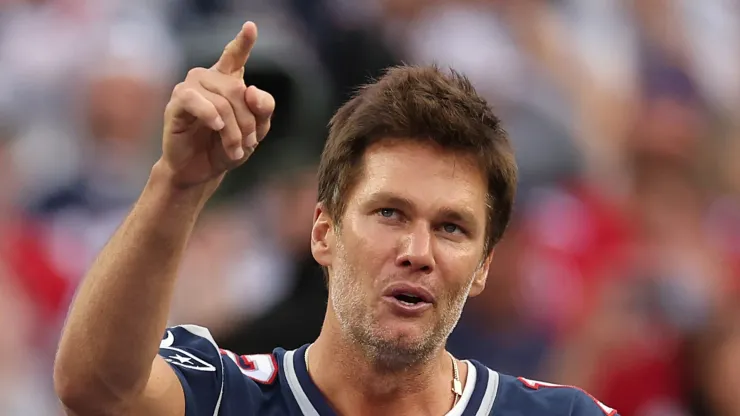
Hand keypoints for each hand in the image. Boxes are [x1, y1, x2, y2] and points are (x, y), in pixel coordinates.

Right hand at [160, 21, 274, 188]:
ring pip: (221, 101)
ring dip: (232, 129)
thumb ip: (263, 110)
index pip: (235, 56)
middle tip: (249, 144)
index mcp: (228, 81)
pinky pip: (194, 100)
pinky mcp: (176, 103)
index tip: (251, 26)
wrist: (202, 171)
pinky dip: (209, 114)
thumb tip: (251, 90)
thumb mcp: (255, 132)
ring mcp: (191, 89)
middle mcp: (208, 79)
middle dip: (248, 122)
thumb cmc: (226, 147)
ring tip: (235, 149)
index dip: (243, 41)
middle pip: (239, 91)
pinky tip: (215, 127)